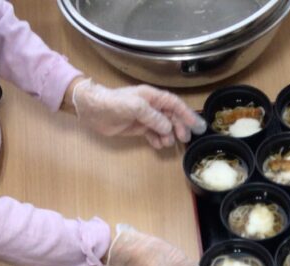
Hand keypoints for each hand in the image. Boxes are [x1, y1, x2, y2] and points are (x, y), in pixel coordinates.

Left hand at [72, 79, 205, 147]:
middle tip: (184, 138)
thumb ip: (153, 117)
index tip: (197, 125)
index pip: (175, 104)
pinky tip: (158, 145)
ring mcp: (144, 117)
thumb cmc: (113, 103)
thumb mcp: (135, 107)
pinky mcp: (137, 127)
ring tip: (167, 143)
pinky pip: (153, 134)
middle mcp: (151, 106)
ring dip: (168, 135)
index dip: (187, 114)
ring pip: (164, 127)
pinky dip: (157, 140)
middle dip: (179, 127)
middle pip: (172, 116)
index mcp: (152, 97)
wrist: (92, 109)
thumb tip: (168, 128)